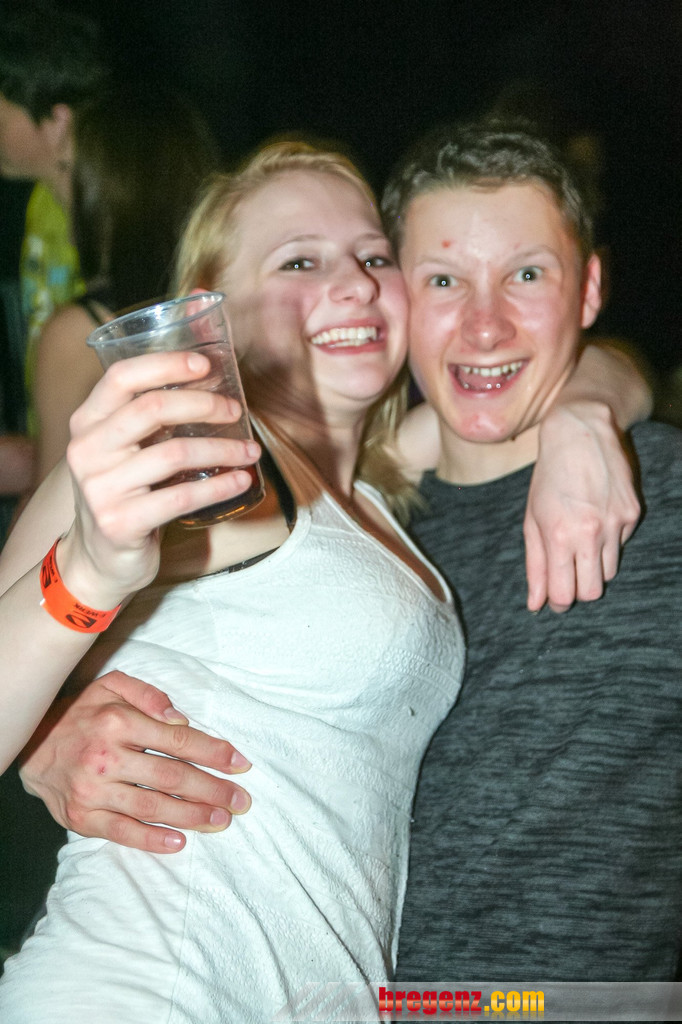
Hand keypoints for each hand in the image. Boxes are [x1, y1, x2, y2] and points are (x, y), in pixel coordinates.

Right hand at [19, 672, 251, 853]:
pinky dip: (152, 839)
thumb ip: (148, 694)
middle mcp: (105, 757)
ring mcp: (92, 791)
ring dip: (192, 816)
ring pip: (152, 806)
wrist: (31, 745)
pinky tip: (179, 842)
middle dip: (212, 789)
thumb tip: (181, 719)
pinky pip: (122, 832)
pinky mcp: (81, 817)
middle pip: (171, 776)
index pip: (178, 740)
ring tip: (220, 820)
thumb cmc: (81, 713)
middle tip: (240, 800)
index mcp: (117, 722)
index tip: (240, 763)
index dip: (214, 752)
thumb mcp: (111, 686)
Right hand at [61, 350, 260, 607]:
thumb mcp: (121, 451)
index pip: (122, 377)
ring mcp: (100, 488)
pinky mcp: (121, 522)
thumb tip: (209, 386)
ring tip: (250, 451)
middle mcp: (86, 450)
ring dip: (222, 449)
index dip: (166, 364)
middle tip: (235, 411)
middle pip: (152, 408)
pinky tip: (241, 481)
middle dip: (203, 405)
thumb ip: (146, 421)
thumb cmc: (123, 494)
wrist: (99, 560)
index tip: (205, 365)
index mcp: (86, 422)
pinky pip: (182, 497)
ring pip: (174, 453)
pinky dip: (219, 486)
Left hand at [525, 401, 640, 612]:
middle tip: (568, 579)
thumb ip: (535, 565)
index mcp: (558, 536)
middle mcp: (590, 532)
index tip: (555, 600)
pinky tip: (595, 516)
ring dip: (593, 567)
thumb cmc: (549, 478)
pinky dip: (607, 540)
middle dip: (578, 592)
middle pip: (592, 592)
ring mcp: (615, 523)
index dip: (558, 603)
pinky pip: (620, 544)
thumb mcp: (532, 519)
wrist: (580, 433)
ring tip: (579, 542)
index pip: (564, 594)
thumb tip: (535, 604)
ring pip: (609, 571)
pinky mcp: (633, 513)